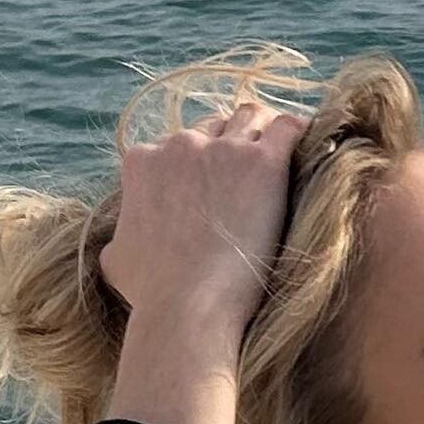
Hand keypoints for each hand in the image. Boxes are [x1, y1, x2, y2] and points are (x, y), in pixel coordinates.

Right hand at [100, 101, 310, 332]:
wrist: (188, 306)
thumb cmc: (153, 293)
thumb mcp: (116, 260)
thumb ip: (120, 237)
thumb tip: (120, 243)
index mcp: (143, 161)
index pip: (176, 145)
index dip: (197, 167)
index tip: (213, 192)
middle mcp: (179, 144)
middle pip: (213, 128)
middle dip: (230, 149)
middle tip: (248, 183)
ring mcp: (221, 150)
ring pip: (249, 118)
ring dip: (262, 135)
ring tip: (277, 165)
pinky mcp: (261, 163)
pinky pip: (287, 128)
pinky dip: (297, 136)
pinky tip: (307, 152)